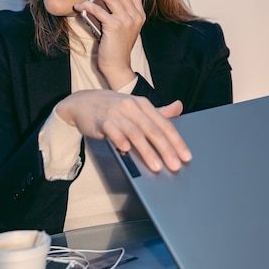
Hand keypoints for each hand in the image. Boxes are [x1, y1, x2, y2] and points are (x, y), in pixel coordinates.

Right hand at [56, 90, 190, 171]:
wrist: (82, 102)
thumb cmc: (114, 107)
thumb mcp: (137, 106)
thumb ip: (158, 111)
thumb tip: (179, 107)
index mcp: (144, 105)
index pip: (164, 124)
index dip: (177, 141)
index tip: (186, 156)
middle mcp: (132, 107)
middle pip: (153, 130)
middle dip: (166, 149)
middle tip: (175, 165)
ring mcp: (116, 113)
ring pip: (135, 133)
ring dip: (147, 151)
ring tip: (156, 166)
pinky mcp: (101, 121)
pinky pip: (112, 131)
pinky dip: (120, 140)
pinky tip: (126, 151)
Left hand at [74, 0, 143, 89]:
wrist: (117, 65)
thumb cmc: (116, 46)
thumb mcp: (120, 26)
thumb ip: (116, 11)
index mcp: (139, 14)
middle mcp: (135, 15)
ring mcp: (127, 20)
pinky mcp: (115, 26)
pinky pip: (98, 9)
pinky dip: (86, 6)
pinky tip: (79, 7)